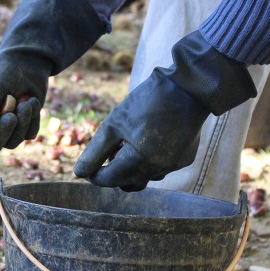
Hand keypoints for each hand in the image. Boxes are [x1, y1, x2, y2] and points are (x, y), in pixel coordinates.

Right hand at [0, 53, 44, 154]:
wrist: (27, 62)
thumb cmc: (2, 72)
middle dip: (4, 131)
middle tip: (12, 115)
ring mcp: (5, 128)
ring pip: (13, 142)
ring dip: (22, 123)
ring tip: (25, 103)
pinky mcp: (23, 127)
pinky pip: (29, 134)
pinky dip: (33, 119)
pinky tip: (32, 101)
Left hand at [74, 30, 256, 191]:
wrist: (190, 86)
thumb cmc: (148, 100)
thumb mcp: (115, 123)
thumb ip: (96, 151)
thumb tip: (79, 173)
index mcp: (140, 161)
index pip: (109, 180)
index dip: (94, 175)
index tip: (86, 166)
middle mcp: (159, 169)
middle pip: (127, 184)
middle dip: (113, 173)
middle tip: (108, 153)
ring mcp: (174, 165)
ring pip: (144, 177)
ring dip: (131, 168)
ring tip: (128, 144)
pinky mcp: (185, 159)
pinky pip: (161, 167)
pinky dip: (149, 160)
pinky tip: (148, 140)